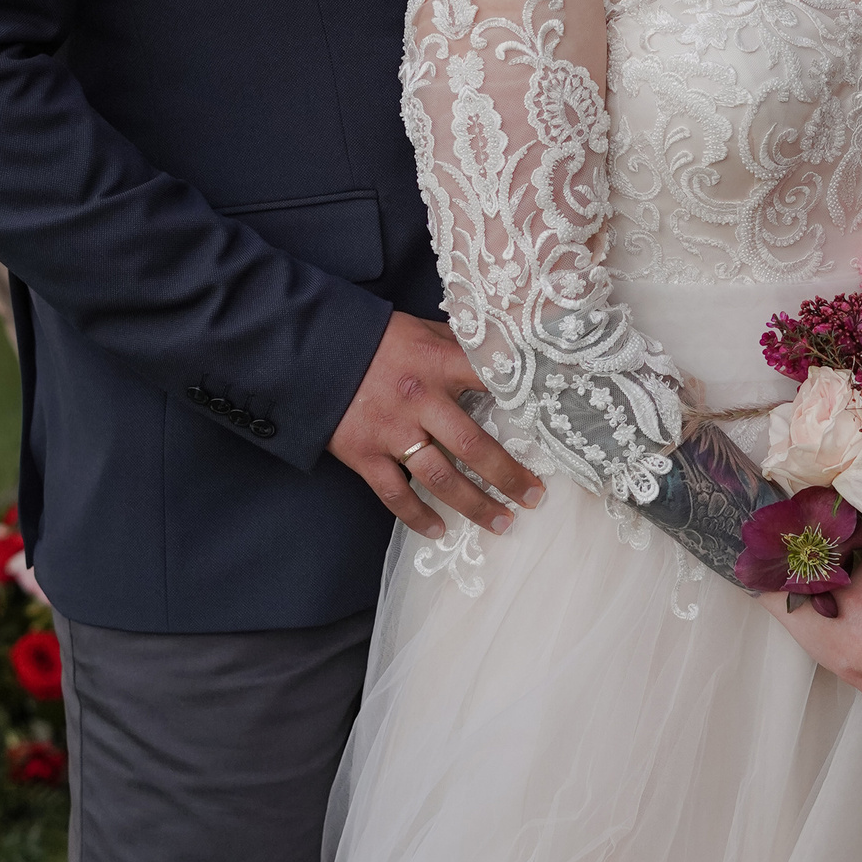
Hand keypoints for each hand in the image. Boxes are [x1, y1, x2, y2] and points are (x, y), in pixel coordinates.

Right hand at [328, 312, 544, 539]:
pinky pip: (395, 494)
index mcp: (438, 363)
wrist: (310, 350)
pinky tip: (438, 531)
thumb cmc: (372, 338)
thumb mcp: (419, 329)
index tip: (552, 425)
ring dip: (474, 505)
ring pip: (440, 478)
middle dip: (507, 476)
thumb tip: (499, 348)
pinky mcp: (364, 454)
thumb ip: (456, 343)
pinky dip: (418, 517)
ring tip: (501, 523)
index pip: (492, 380)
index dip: (524, 401)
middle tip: (533, 497)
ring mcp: (391, 431)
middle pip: (472, 446)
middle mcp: (419, 400)